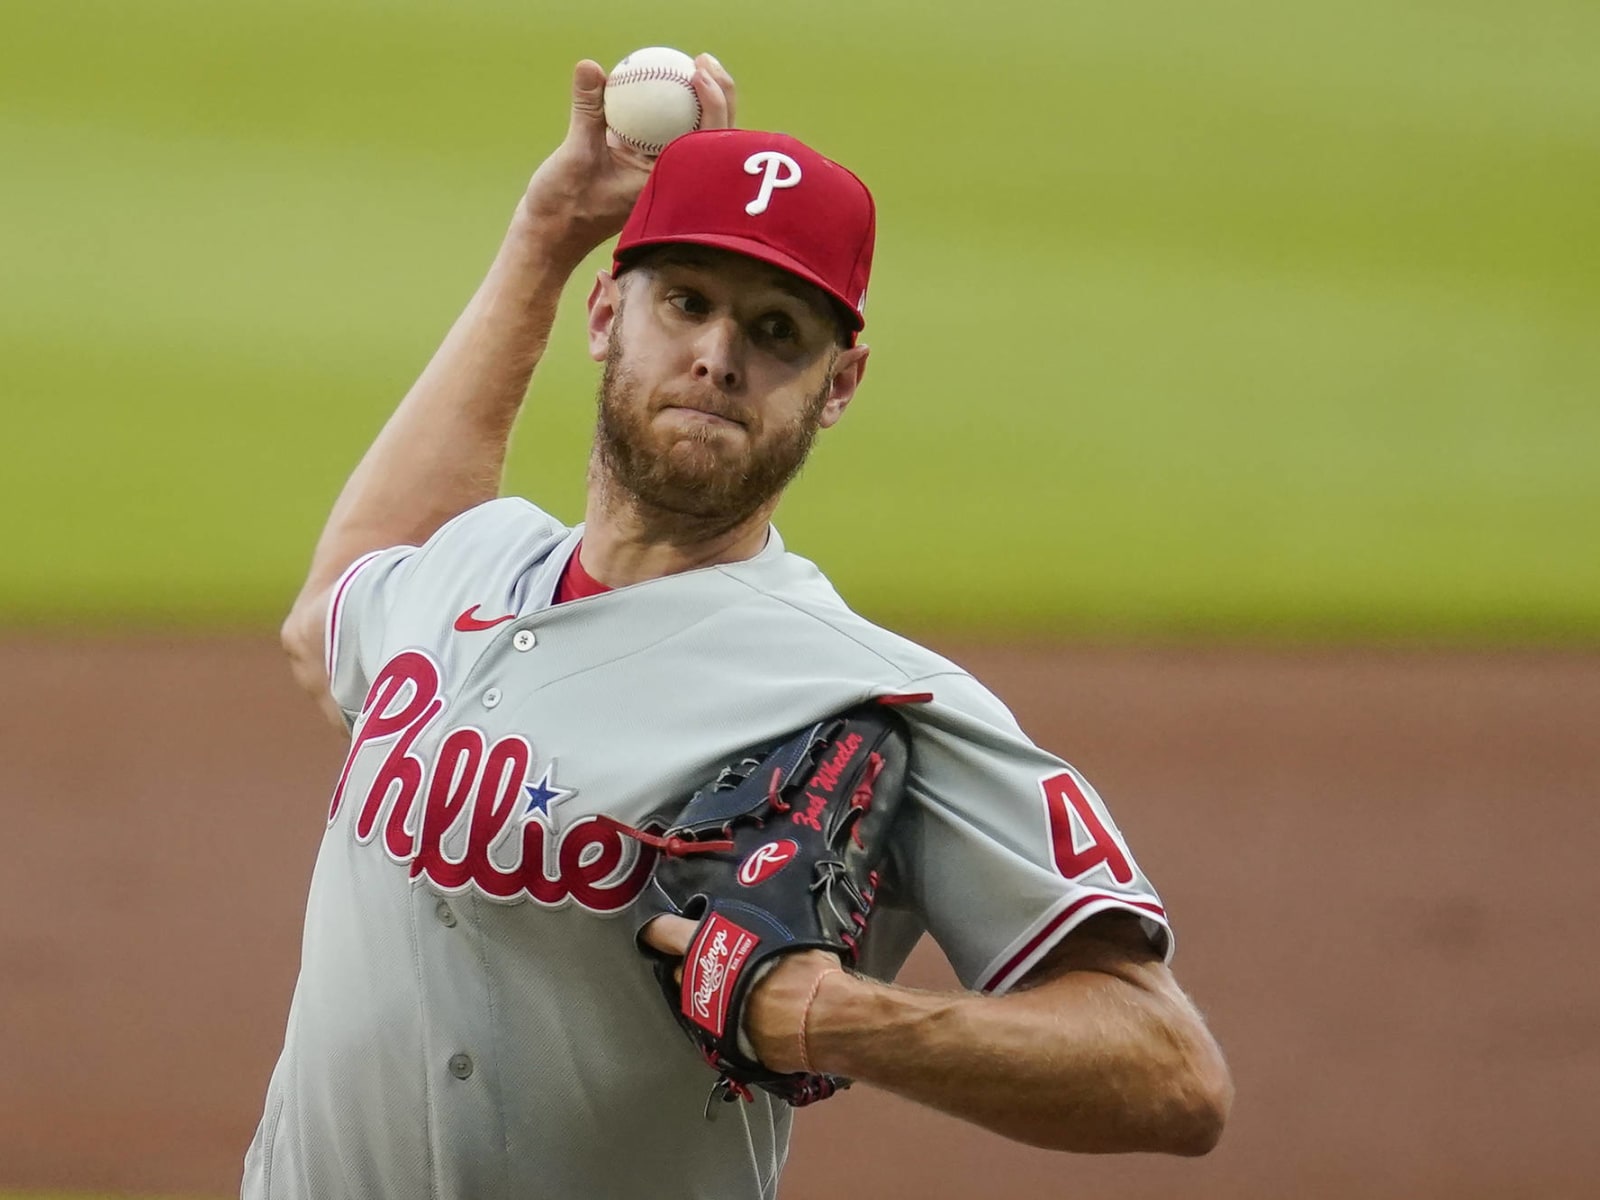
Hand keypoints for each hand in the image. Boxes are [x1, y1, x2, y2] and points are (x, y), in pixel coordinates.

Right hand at [520, 54, 736, 268]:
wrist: (552, 234)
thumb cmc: (565, 204)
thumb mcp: (576, 154)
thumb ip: (587, 109)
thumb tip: (590, 66)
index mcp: (670, 185)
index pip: (708, 142)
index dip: (715, 103)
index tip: (699, 72)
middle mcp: (675, 184)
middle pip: (714, 137)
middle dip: (720, 95)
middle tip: (703, 60)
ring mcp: (664, 179)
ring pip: (696, 137)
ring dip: (701, 102)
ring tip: (695, 66)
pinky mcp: (647, 173)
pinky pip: (669, 136)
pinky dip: (673, 110)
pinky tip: (664, 84)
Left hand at [641, 914, 846, 1074]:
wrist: (820, 1020)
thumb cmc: (805, 970)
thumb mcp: (783, 932)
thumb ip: (757, 932)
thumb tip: (760, 929)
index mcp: (706, 945)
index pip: (664, 932)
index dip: (659, 931)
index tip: (658, 931)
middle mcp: (697, 979)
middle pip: (676, 969)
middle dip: (688, 964)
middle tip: (711, 960)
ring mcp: (705, 1014)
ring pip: (693, 1000)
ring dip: (706, 993)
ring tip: (732, 990)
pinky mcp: (719, 1043)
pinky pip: (713, 1026)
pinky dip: (724, 1020)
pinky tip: (744, 1016)